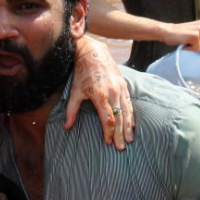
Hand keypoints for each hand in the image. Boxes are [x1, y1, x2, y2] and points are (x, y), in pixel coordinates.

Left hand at [68, 35, 133, 149]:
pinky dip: (131, 116)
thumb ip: (71, 110)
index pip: (108, 119)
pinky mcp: (124, 85)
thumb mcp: (75, 91)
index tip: (109, 142)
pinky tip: (132, 125)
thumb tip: (66, 127)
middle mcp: (113, 92)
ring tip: (130, 140)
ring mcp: (120, 89)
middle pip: (119, 118)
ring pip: (127, 112)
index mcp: (100, 95)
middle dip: (120, 134)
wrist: (93, 52)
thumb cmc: (81, 73)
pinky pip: (130, 104)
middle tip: (121, 148)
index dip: (109, 132)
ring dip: (128, 127)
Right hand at [161, 19, 199, 51]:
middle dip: (197, 47)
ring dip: (192, 48)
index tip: (192, 39)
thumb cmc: (180, 35)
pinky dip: (189, 49)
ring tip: (185, 41)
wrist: (167, 32)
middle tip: (188, 40)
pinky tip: (184, 42)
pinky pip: (197, 49)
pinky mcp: (196, 35)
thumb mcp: (195, 35)